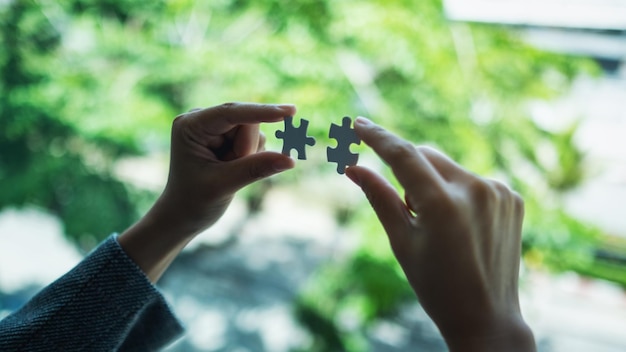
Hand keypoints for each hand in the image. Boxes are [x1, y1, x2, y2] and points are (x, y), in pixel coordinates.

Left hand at [157, 102, 295, 234]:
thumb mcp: (224, 185)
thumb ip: (256, 169)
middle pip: (247, 122)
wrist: (184, 215)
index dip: (262, 112)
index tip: (290, 111)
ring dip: (249, 155)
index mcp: (191, 125)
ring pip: (254, 132)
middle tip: (231, 171)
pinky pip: (255, 140)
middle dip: (247, 149)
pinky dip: (251, 157)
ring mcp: (216, 126)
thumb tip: (290, 160)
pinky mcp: (228, 136)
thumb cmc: (195, 201)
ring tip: (226, 172)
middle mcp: (202, 119)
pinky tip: (232, 168)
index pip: (231, 112)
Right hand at [345, 117, 534, 351]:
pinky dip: (460, 192)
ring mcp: (499, 192)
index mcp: (443, 204)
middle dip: (410, 173)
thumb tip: (353, 168)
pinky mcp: (512, 197)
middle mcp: (475, 190)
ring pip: (449, 168)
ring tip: (442, 226)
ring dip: (436, 183)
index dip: (378, 138)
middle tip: (410, 211)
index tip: (358, 124)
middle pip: (427, 156)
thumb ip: (379, 198)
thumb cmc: (436, 285)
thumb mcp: (402, 242)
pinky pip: (473, 180)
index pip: (404, 155)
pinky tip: (464, 226)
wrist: (487, 317)